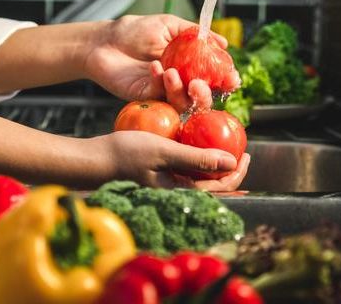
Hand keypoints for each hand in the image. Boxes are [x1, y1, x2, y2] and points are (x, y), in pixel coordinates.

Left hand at [86, 14, 231, 111]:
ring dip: (180, 90)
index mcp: (189, 65)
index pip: (214, 78)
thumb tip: (223, 43)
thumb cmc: (135, 31)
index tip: (232, 79)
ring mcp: (163, 92)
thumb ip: (195, 33)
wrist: (104, 40)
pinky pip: (160, 96)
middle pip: (202, 99)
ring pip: (182, 103)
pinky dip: (159, 82)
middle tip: (198, 84)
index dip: (226, 81)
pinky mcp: (146, 98)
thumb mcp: (169, 25)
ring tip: (171, 72)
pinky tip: (154, 66)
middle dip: (205, 95)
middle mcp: (180, 82)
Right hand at [96, 131, 249, 190]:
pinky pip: (186, 172)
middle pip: (213, 187)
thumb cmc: (126, 154)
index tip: (246, 155)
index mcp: (181, 192)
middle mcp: (177, 193)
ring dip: (215, 166)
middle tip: (242, 151)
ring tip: (225, 149)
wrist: (94, 160)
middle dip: (230, 171)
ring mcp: (168, 186)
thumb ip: (197, 158)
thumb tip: (231, 163)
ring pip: (200, 180)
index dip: (237, 173)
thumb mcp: (164, 151)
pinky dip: (198, 161)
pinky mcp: (160, 177)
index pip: (220, 188)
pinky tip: (199, 147)